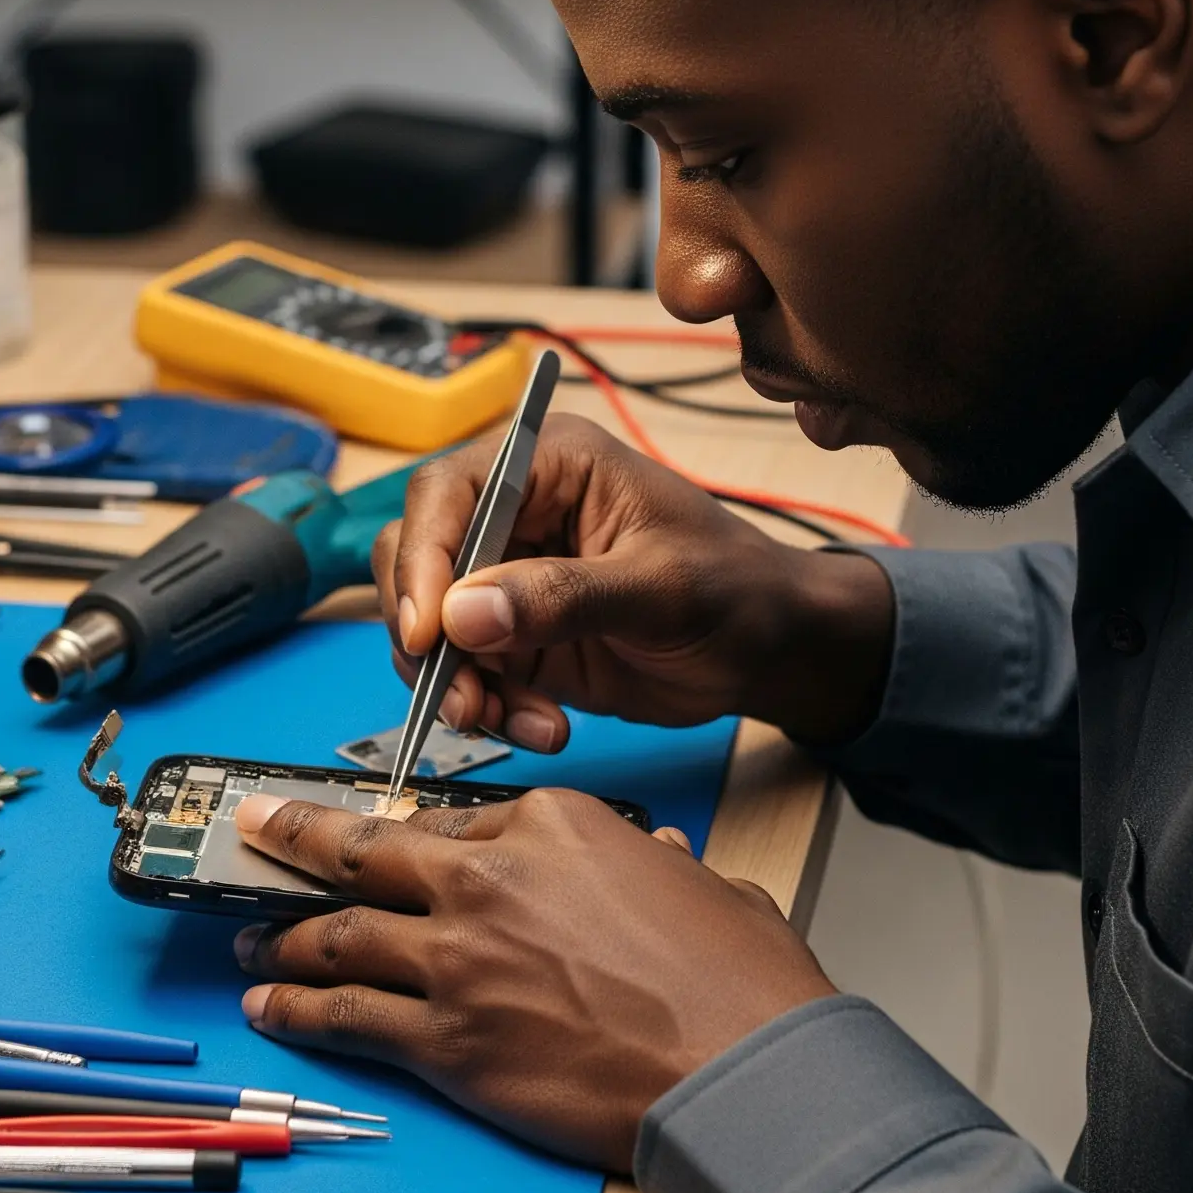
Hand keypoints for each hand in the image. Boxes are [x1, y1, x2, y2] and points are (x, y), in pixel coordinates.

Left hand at [232, 787, 834, 1169]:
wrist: (741, 1071)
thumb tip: (658, 852)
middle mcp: (489, 878)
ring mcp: (459, 960)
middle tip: (255, 827)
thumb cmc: (736, 982)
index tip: (378, 843)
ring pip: (339, 936)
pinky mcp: (448, 1041)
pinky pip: (347, 1019)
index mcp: (552, 824)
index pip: (451, 822)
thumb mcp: (702, 881)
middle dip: (293, 837)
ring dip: (281, 939)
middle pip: (363, 852)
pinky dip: (296, 1012)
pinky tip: (268, 1008)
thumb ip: (659, 860)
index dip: (405, 841)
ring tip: (249, 941)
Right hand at [373, 412, 894, 750]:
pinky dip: (489, 708)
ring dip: (457, 683)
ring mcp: (510, 578)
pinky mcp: (515, 637)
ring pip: (431, 627)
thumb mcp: (661, 588)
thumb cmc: (737, 591)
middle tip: (460, 698)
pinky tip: (544, 728)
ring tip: (512, 722)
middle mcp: (517, 514)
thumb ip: (564, 596)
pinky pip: (467, 673)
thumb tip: (461, 613)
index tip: (426, 632)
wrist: (774, 652)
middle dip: (427, 636)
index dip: (422, 558)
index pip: (448, 493)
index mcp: (550, 464)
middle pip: (419, 559)